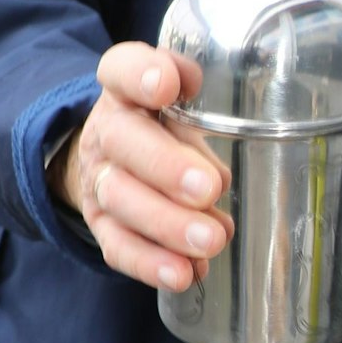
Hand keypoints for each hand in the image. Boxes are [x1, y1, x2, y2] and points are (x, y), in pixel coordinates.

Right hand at [49, 43, 234, 290]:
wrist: (114, 159)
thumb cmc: (164, 123)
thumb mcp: (183, 102)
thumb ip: (209, 110)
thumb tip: (242, 147)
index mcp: (126, 88)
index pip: (122, 68)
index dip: (141, 74)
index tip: (168, 85)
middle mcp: (107, 130)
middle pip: (123, 141)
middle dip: (165, 166)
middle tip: (209, 187)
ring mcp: (99, 179)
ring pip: (122, 199)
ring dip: (167, 224)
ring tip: (210, 241)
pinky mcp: (101, 225)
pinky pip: (119, 246)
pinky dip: (152, 263)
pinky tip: (186, 274)